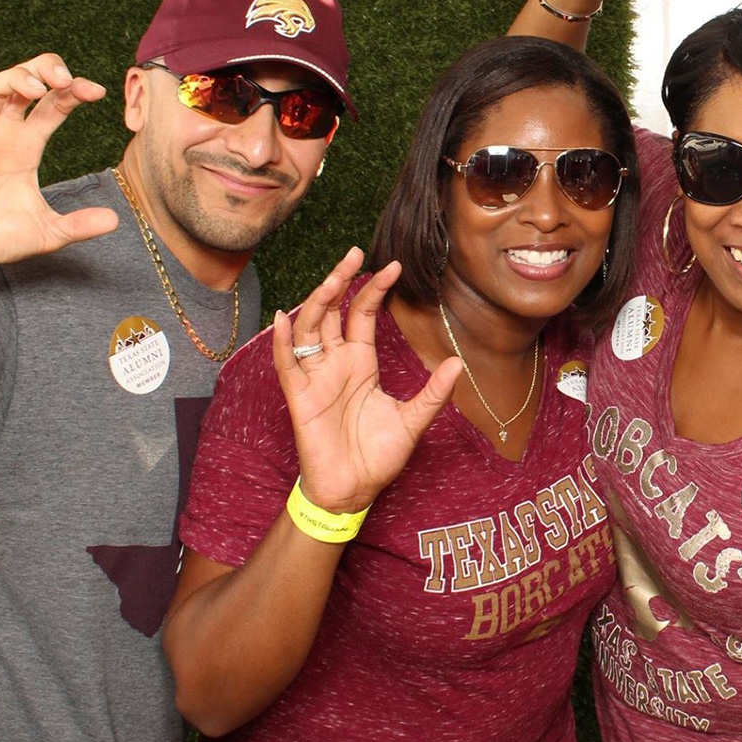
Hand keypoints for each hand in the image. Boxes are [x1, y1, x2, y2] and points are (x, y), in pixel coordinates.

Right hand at [0, 54, 118, 272]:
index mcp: (28, 144)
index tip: (98, 91)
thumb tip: (115, 220)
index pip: (54, 104)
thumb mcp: (49, 232)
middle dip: (44, 70)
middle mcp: (3, 132)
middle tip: (66, 79)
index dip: (74, 91)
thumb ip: (80, 224)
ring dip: (14, 80)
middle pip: (23, 82)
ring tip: (37, 88)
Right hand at [272, 247, 462, 514]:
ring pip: (310, 328)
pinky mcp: (300, 397)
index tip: (394, 266)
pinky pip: (287, 364)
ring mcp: (315, 377)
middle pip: (333, 311)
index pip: (363, 315)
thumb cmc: (377, 457)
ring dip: (318, 300)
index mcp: (361, 363)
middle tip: (355, 251)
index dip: (375, 290)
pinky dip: (283, 341)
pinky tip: (286, 317)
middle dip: (342, 281)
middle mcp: (335, 363)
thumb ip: (433, 392)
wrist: (352, 490)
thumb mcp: (412, 420)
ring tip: (333, 276)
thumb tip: (457, 362)